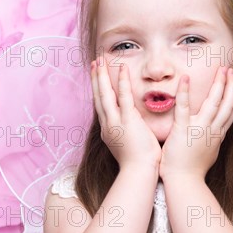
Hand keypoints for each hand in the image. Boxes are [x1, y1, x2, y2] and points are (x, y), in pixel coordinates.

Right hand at [91, 55, 161, 171]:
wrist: (139, 173)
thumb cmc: (138, 165)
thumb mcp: (128, 148)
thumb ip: (127, 136)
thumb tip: (132, 132)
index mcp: (108, 132)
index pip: (101, 107)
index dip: (98, 91)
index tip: (96, 79)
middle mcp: (108, 125)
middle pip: (98, 97)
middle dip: (95, 79)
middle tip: (94, 63)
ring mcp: (115, 122)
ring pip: (105, 94)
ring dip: (102, 76)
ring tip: (100, 60)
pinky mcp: (127, 121)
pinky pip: (123, 96)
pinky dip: (121, 81)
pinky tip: (121, 68)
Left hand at [159, 65, 232, 179]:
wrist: (184, 182)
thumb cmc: (192, 171)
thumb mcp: (209, 154)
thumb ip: (212, 141)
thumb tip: (215, 135)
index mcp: (217, 136)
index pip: (230, 113)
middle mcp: (212, 131)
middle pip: (227, 104)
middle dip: (230, 85)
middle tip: (230, 70)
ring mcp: (199, 129)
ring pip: (213, 103)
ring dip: (218, 84)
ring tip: (221, 69)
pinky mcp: (183, 130)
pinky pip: (184, 107)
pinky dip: (185, 91)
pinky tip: (185, 78)